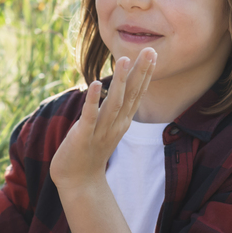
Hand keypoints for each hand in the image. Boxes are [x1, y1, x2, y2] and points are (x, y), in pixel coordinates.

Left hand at [50, 49, 155, 192]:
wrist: (79, 182)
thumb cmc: (90, 152)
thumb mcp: (107, 128)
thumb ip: (113, 111)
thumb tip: (120, 91)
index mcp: (121, 122)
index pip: (137, 95)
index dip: (145, 74)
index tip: (152, 54)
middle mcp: (115, 125)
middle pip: (131, 96)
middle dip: (140, 72)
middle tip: (150, 50)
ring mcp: (100, 131)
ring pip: (114, 103)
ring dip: (120, 81)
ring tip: (125, 59)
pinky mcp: (82, 137)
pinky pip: (89, 117)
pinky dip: (93, 100)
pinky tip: (97, 84)